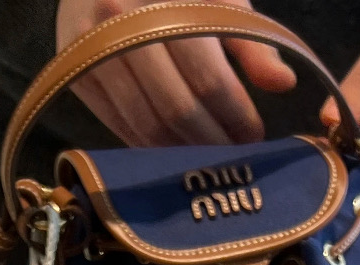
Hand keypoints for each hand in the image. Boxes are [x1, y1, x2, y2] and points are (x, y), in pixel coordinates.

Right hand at [55, 0, 295, 147]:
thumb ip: (252, 42)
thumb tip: (284, 83)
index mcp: (163, 0)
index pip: (208, 79)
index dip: (236, 116)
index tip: (255, 136)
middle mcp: (120, 24)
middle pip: (177, 110)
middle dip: (213, 142)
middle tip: (235, 155)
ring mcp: (91, 53)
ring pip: (147, 127)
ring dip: (184, 152)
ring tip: (209, 155)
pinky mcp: (75, 76)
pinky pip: (120, 127)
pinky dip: (153, 147)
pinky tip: (176, 148)